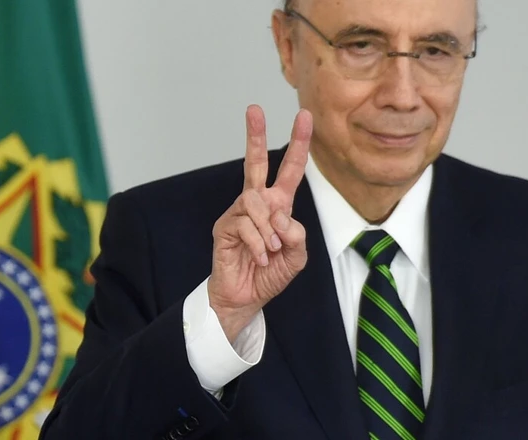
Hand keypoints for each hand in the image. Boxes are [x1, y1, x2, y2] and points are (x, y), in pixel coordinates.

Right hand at [210, 105, 312, 340]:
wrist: (246, 298)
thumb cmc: (270, 275)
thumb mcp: (296, 256)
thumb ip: (296, 235)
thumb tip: (280, 216)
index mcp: (278, 206)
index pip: (289, 170)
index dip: (298, 144)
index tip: (303, 117)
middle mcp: (256, 204)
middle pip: (254, 163)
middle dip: (255, 135)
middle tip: (254, 108)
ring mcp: (237, 214)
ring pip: (255, 202)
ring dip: (269, 229)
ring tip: (272, 251)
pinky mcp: (224, 227)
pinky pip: (244, 225)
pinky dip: (258, 244)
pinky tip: (260, 258)